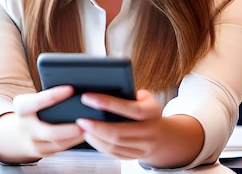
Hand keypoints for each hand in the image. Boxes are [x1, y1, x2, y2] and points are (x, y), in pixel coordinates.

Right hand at [0, 85, 84, 163]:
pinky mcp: (41, 151)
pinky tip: (84, 134)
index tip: (70, 89)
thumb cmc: (32, 110)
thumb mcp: (33, 99)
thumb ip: (48, 96)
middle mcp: (25, 127)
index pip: (37, 102)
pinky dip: (74, 141)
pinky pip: (60, 148)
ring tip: (90, 128)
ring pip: (57, 143)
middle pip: (49, 131)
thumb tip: (73, 87)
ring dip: (76, 136)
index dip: (53, 96)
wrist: (19, 131)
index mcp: (22, 107)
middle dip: (69, 128)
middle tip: (85, 121)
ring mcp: (33, 142)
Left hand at [75, 89, 203, 167]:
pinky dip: (99, 146)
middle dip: (97, 126)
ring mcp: (144, 146)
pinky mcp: (136, 156)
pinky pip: (115, 153)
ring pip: (115, 145)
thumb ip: (126, 93)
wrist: (161, 133)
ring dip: (96, 137)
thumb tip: (100, 85)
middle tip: (80, 119)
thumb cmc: (144, 108)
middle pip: (120, 132)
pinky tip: (90, 137)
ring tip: (82, 127)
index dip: (108, 103)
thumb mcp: (142, 97)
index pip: (130, 109)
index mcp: (152, 111)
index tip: (88, 97)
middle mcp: (151, 131)